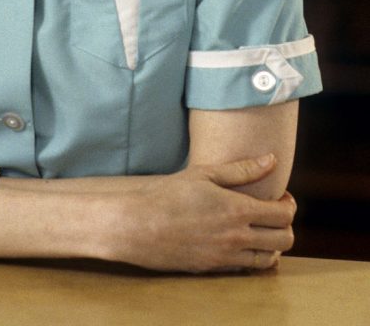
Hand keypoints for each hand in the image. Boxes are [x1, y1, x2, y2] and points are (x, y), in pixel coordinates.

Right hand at [98, 154, 294, 273]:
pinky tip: (242, 242)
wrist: (140, 226)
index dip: (288, 205)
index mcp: (237, 210)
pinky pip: (247, 268)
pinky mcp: (215, 268)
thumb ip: (241, 169)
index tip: (281, 197)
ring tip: (260, 229)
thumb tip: (271, 159)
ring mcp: (227, 256)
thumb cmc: (169, 194)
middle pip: (284, 239)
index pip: (283, 215)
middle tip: (274, 213)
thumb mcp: (204, 174)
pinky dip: (254, 257)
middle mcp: (237, 237)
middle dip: (286, 226)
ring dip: (272, 244)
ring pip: (270, 259)